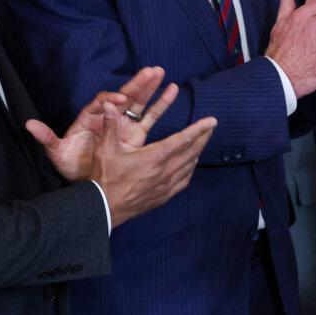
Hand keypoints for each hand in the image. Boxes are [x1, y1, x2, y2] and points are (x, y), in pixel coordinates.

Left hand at [26, 66, 176, 181]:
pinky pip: (149, 117)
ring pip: (138, 103)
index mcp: (90, 118)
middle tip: (151, 72)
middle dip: (137, 84)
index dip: (111, 100)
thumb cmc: (72, 165)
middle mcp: (108, 117)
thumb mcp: (58, 152)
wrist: (87, 180)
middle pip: (124, 96)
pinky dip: (160, 104)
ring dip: (150, 88)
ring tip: (161, 73)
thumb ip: (47, 138)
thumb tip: (29, 125)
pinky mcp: (135, 134)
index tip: (120, 101)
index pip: (102, 103)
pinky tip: (171, 91)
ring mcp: (123, 124)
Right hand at [90, 105, 216, 227]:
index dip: (199, 129)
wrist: (104, 209)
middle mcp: (165, 171)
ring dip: (197, 152)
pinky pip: (184, 180)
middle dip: (203, 137)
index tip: (211, 121)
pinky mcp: (165, 196)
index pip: (183, 140)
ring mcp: (167, 185)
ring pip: (189, 166)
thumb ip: (110, 127)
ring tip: (202, 142)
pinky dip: (190, 169)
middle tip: (211, 127)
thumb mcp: (105, 151)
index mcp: (154, 157)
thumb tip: (110, 105)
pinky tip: (191, 164)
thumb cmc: (104, 179)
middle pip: (191, 152)